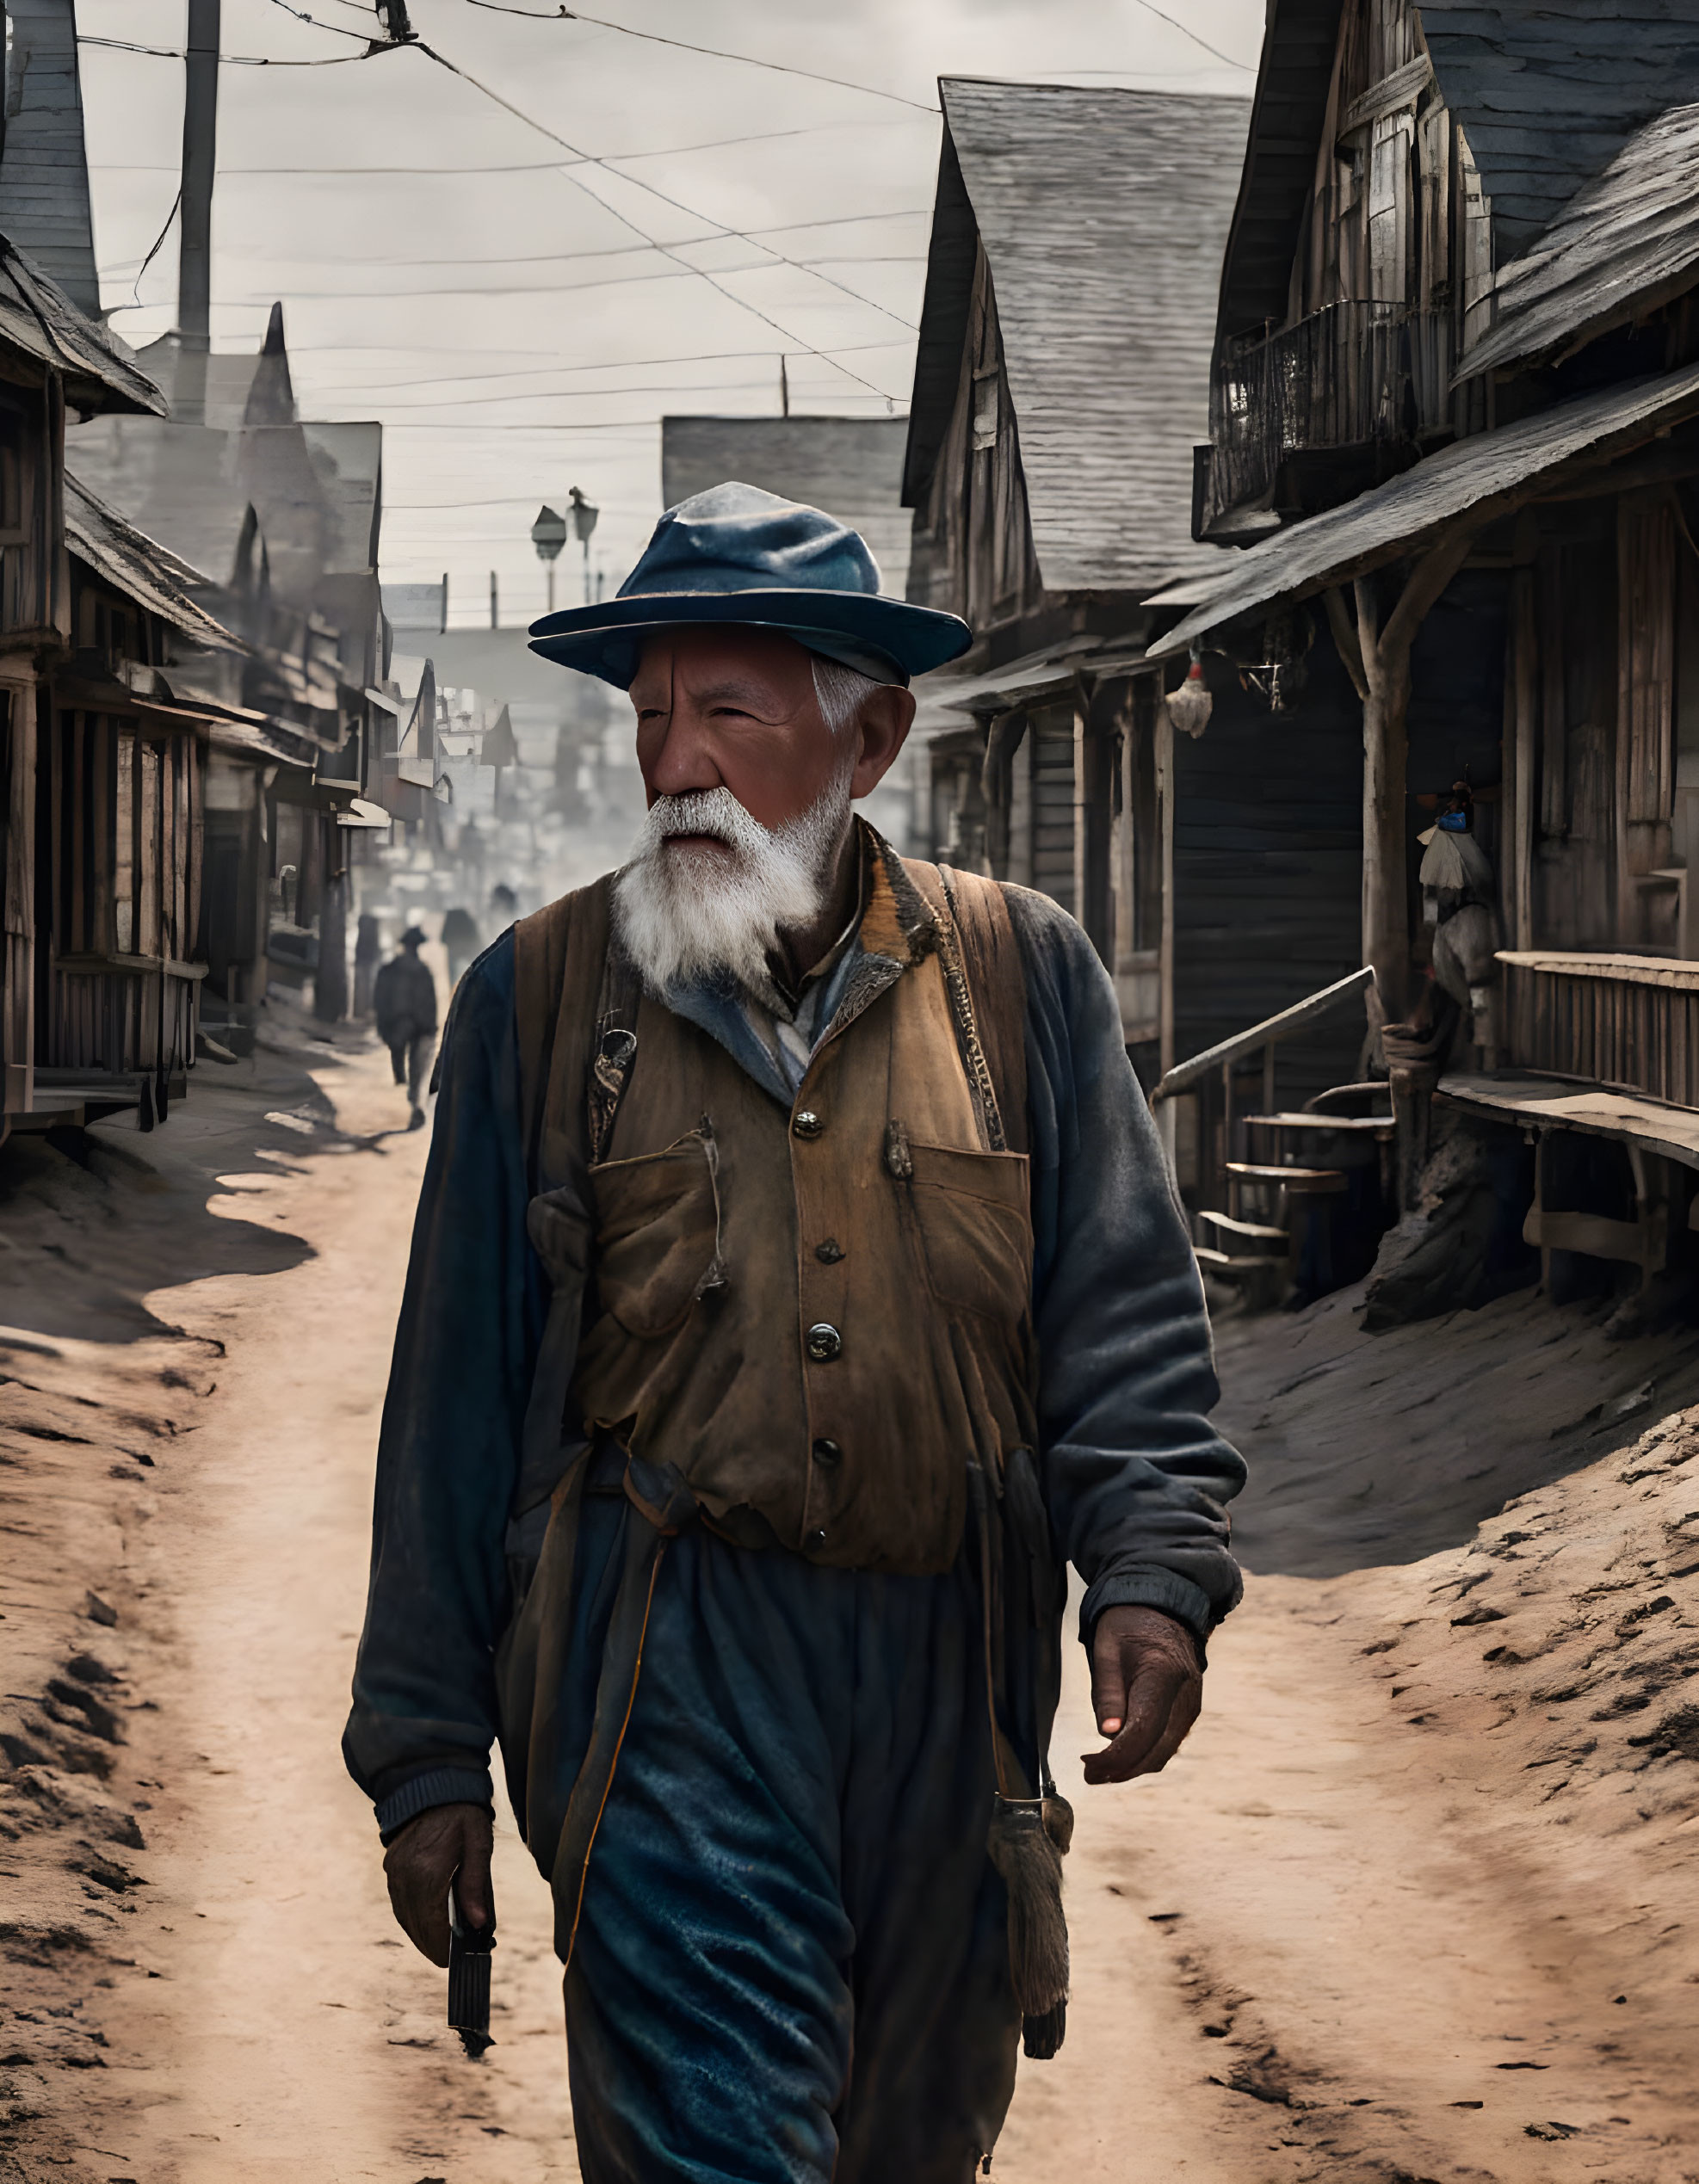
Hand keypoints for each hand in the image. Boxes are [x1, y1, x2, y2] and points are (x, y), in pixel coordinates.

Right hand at [382, 1801, 493, 1966]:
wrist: (432, 1781)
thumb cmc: (462, 1813)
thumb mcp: (478, 1845)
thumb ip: (477, 1886)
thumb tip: (479, 1925)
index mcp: (428, 1873)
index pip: (432, 1925)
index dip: (442, 1948)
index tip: (453, 1961)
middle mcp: (405, 1876)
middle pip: (416, 1926)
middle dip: (432, 1945)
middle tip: (448, 1957)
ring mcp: (394, 1872)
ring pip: (405, 1917)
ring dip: (420, 1934)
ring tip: (438, 1945)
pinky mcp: (391, 1867)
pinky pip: (399, 1902)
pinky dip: (411, 1917)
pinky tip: (424, 1922)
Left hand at [1082, 1604, 1202, 1786]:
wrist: (1163, 1610)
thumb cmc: (1129, 1626)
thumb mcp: (1106, 1649)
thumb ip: (1107, 1692)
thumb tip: (1109, 1734)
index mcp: (1164, 1675)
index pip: (1143, 1730)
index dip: (1115, 1756)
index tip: (1089, 1765)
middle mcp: (1185, 1696)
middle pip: (1156, 1751)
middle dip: (1121, 1770)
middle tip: (1089, 1774)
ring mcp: (1191, 1707)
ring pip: (1163, 1753)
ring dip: (1132, 1767)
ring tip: (1099, 1768)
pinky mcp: (1188, 1713)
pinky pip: (1167, 1744)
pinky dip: (1144, 1756)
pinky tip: (1119, 1754)